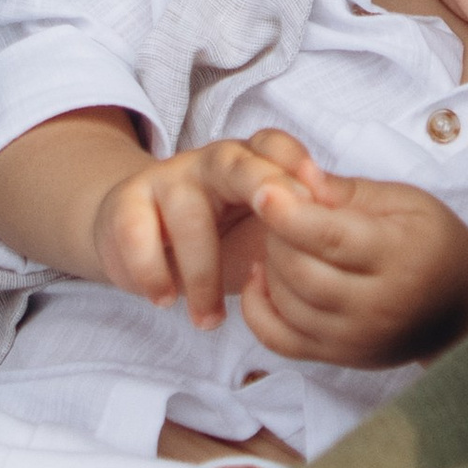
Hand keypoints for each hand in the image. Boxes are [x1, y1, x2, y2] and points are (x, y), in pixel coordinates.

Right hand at [88, 129, 308, 323]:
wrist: (136, 232)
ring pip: (188, 214)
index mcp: (249, 162)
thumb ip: (293, 231)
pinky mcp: (126, 204)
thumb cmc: (214, 236)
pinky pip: (135, 233)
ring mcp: (166, 179)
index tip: (319, 199)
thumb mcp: (258, 233)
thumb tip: (341, 240)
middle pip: (235, 164)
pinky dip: (151, 271)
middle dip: (263, 191)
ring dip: (201, 274)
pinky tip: (165, 300)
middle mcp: (209, 163)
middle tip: (281, 239)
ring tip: (210, 321)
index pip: (274, 145)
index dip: (296, 165)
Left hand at [227, 146, 467, 367]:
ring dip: (270, 264)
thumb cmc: (432, 242)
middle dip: (277, 234)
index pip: (330, 238)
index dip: (288, 214)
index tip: (263, 189)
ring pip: (285, 302)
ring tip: (283, 239)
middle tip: (282, 211)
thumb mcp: (404, 202)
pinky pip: (277, 339)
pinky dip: (256, 308)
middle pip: (300, 271)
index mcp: (399, 256)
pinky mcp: (340, 357)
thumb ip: (346, 191)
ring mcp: (356, 338)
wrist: (462, 306)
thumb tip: (294, 178)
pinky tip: (264, 278)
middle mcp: (378, 305)